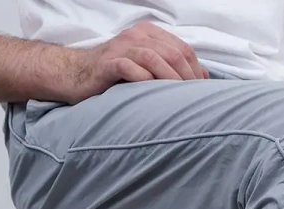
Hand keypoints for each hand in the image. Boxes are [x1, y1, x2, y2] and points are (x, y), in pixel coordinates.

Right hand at [66, 21, 208, 102]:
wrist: (78, 74)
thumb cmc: (117, 74)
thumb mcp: (148, 67)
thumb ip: (174, 68)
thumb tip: (205, 76)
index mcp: (149, 34)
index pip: (183, 49)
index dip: (196, 71)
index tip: (202, 92)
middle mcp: (136, 36)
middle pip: (172, 53)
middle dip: (187, 78)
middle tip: (193, 99)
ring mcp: (121, 48)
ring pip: (154, 58)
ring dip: (170, 80)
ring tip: (178, 99)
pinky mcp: (108, 63)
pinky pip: (130, 68)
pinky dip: (144, 79)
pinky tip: (152, 93)